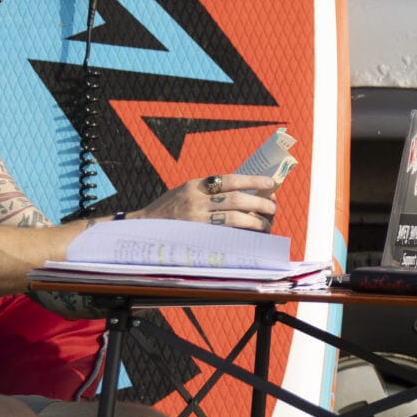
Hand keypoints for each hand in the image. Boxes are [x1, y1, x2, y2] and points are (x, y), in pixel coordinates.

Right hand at [132, 173, 277, 232]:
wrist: (142, 229)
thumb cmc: (168, 210)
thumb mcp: (184, 191)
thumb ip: (208, 191)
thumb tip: (243, 191)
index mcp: (194, 185)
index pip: (229, 179)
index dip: (252, 180)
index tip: (269, 183)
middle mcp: (196, 201)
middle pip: (236, 199)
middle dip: (259, 202)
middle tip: (273, 206)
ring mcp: (195, 220)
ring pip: (234, 218)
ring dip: (254, 221)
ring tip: (266, 223)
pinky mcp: (196, 237)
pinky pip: (225, 235)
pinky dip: (241, 235)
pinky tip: (252, 236)